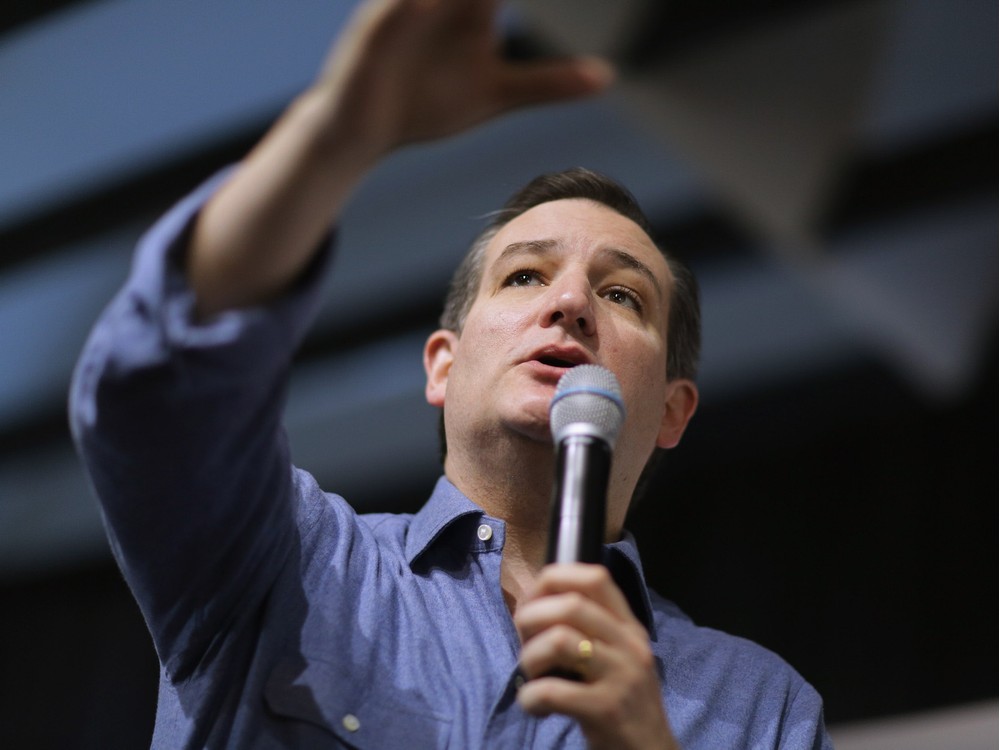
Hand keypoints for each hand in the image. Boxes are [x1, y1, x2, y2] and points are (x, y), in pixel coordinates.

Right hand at [314, 0, 612, 156]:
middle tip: (500, 2)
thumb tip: (608, 77)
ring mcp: (406, 9)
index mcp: (473, 2)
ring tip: (486, 2)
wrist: (364, 133)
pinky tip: (431, 7)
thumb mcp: (496, 94)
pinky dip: (412, 7)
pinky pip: (394, 11)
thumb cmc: (426, 103)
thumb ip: (547, 83)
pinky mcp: (374, 32)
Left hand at [515, 564, 679, 749]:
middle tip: (525, 644)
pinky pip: (552, 691)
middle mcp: (629, 644)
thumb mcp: (617, 658)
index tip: (533, 600)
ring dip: (530, 657)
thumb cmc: (622, 703)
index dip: (555, 578)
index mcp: (628, 627)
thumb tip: (533, 606)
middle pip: (571, 604)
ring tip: (531, 676)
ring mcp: (621, 676)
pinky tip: (535, 706)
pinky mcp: (606, 710)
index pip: (596, 576)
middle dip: (531, 618)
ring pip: (559, 641)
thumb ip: (589, 630)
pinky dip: (530, 697)